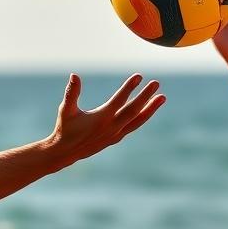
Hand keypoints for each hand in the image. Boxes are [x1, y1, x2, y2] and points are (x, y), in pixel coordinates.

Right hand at [49, 73, 164, 167]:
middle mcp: (111, 127)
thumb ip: (71, 92)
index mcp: (101, 119)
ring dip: (151, 108)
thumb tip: (74, 75)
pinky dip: (143, 117)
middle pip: (133, 110)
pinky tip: (149, 109)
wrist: (66, 152)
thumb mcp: (66, 110)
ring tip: (162, 97)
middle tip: (156, 83)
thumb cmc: (65, 128)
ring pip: (137, 120)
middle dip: (145, 96)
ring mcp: (115, 134)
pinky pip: (134, 126)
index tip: (139, 76)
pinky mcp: (116, 138)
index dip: (129, 88)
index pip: (119, 100)